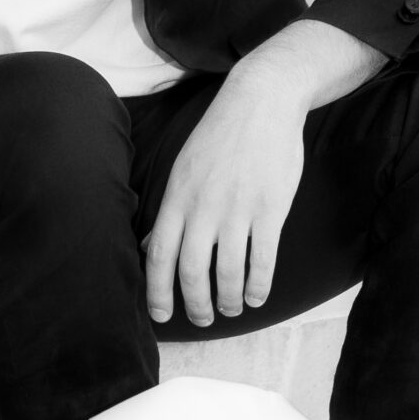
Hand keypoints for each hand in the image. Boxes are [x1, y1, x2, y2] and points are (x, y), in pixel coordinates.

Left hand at [143, 23, 386, 327]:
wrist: (261, 101)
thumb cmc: (220, 136)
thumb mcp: (183, 167)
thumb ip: (170, 210)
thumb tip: (148, 248)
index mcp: (177, 197)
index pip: (158, 254)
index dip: (157, 291)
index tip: (161, 316)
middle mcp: (203, 207)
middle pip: (192, 271)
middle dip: (195, 304)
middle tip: (202, 318)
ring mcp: (238, 209)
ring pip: (228, 272)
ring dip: (228, 300)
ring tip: (231, 309)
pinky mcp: (270, 209)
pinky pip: (263, 260)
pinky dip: (258, 286)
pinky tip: (256, 297)